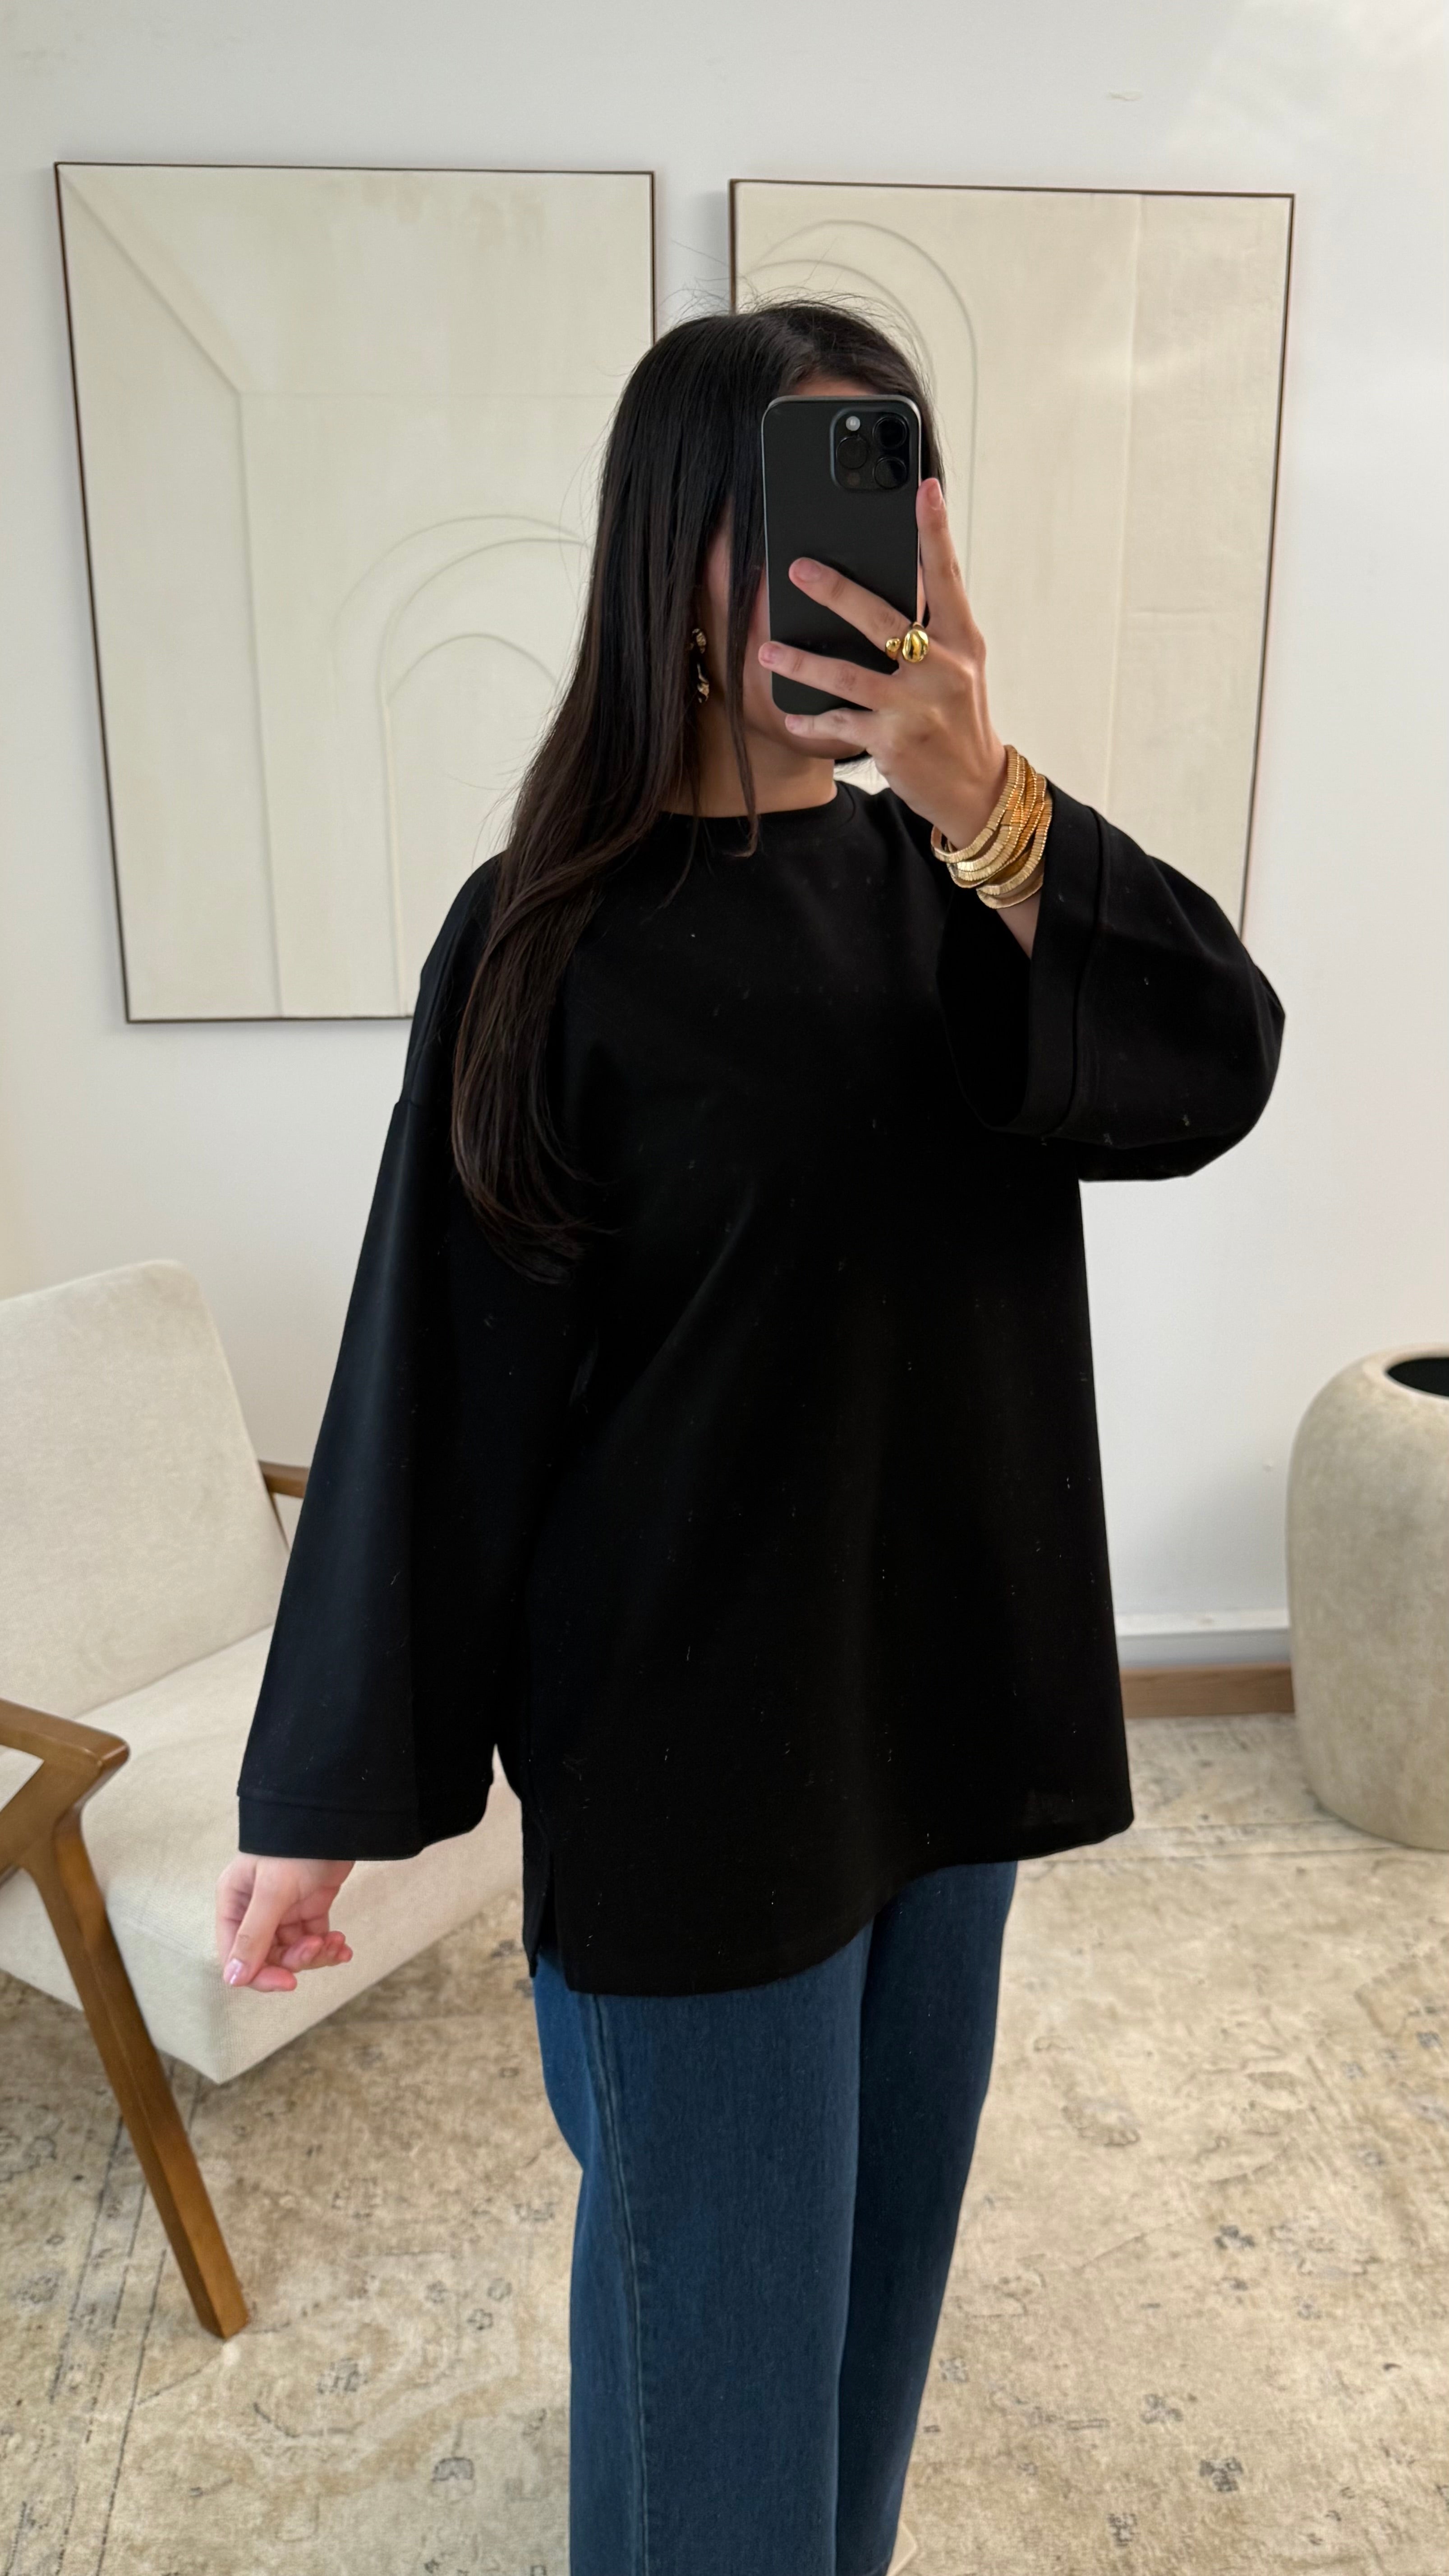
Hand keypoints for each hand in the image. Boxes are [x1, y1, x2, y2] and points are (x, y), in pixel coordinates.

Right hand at [216, 1852, 354, 1992]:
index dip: (260, 1974)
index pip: (236, 1954)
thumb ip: (254, 1936)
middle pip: (268, 1956)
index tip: (289, 1982)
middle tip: (318, 1947)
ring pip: (293, 1951)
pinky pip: (314, 1938)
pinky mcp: (309, 1906)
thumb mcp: (273, 1891)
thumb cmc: (296, 1846)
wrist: (335, 1817)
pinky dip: (329, 1946)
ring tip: (337, 1942)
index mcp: (235, 1902)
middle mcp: (255, 1908)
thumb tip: (233, 1980)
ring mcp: (283, 1908)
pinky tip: (344, 1946)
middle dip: (296, 1959)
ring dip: (316, 1953)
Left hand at [758, 476, 1007, 850]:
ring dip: (802, 661)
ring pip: (847, 674)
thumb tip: (894, 580)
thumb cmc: (959, 715)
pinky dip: (811, 721)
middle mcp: (943, 667)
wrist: (976, 787)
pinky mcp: (893, 741)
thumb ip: (932, 626)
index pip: (947, 575)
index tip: (924, 488)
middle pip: (881, 619)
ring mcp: (917, 706)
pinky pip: (839, 724)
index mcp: (962, 639)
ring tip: (767, 650)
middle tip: (796, 568)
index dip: (935, 531)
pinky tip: (790, 713)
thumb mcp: (960, 665)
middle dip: (835, 591)